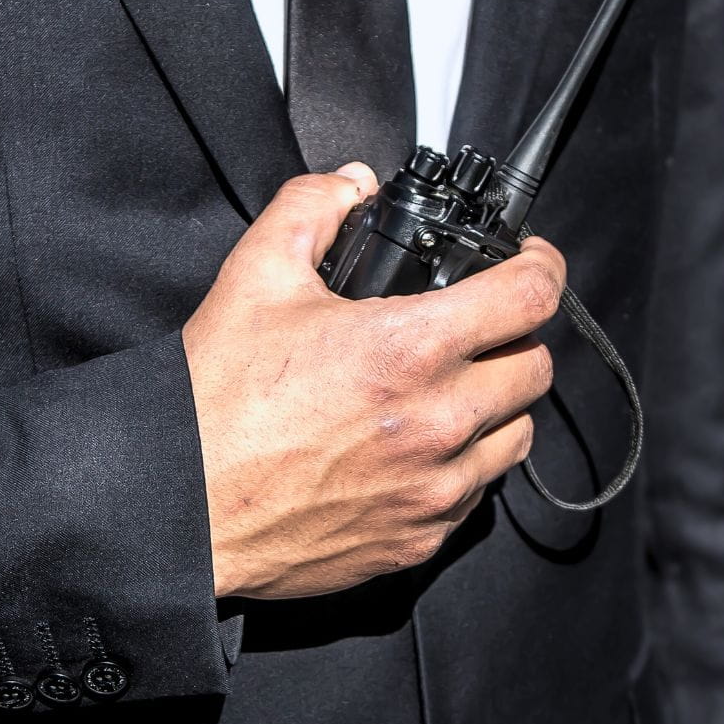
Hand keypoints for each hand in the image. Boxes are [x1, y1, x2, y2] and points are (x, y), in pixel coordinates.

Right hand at [182, 163, 564, 598]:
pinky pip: (475, 496)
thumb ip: (310, 209)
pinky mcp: (417, 538)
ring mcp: (433, 489)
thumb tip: (351, 185)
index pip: (531, 295)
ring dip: (498, 406)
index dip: (542, 265)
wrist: (180, 506)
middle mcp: (437, 422)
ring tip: (451, 393)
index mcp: (410, 348)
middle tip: (480, 330)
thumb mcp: (254, 278)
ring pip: (517, 435)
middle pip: (536, 368)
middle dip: (517, 338)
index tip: (531, 262)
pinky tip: (416, 450)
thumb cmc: (215, 404)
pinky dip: (462, 466)